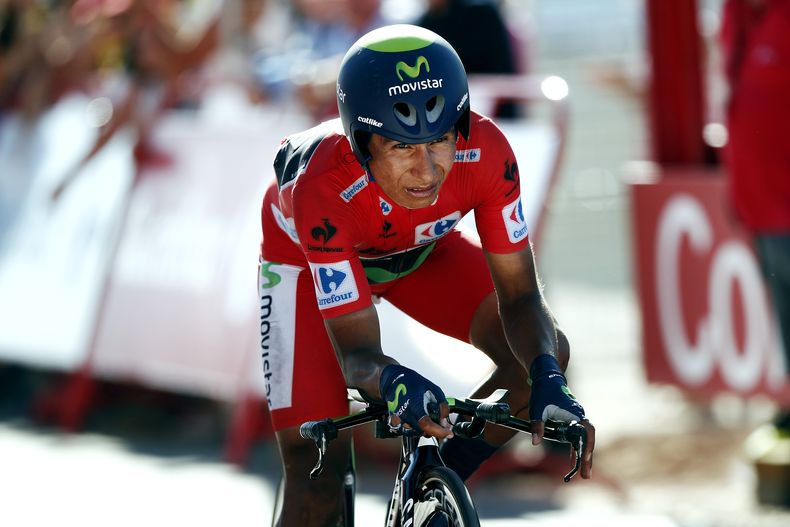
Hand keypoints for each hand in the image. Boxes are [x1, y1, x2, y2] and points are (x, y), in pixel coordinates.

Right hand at [379, 364, 452, 438]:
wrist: (394, 380)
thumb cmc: (412, 382)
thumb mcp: (433, 388)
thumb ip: (442, 405)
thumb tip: (444, 419)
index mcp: (414, 404)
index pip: (426, 424)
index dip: (439, 431)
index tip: (448, 433)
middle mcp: (405, 414)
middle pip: (423, 431)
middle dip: (434, 430)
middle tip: (440, 422)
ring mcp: (398, 419)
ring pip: (416, 432)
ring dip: (424, 428)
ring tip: (427, 416)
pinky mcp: (395, 421)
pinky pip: (408, 430)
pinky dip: (415, 427)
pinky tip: (418, 418)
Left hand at [528, 354, 594, 477]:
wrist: (547, 376)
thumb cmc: (543, 391)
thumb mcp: (537, 408)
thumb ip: (537, 425)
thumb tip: (535, 443)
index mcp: (574, 413)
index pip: (586, 432)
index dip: (587, 446)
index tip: (584, 459)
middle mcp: (578, 416)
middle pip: (588, 440)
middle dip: (587, 458)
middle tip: (585, 476)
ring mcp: (576, 418)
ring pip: (583, 439)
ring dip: (583, 455)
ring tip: (582, 473)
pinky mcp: (570, 420)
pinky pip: (576, 436)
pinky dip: (576, 448)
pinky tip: (573, 460)